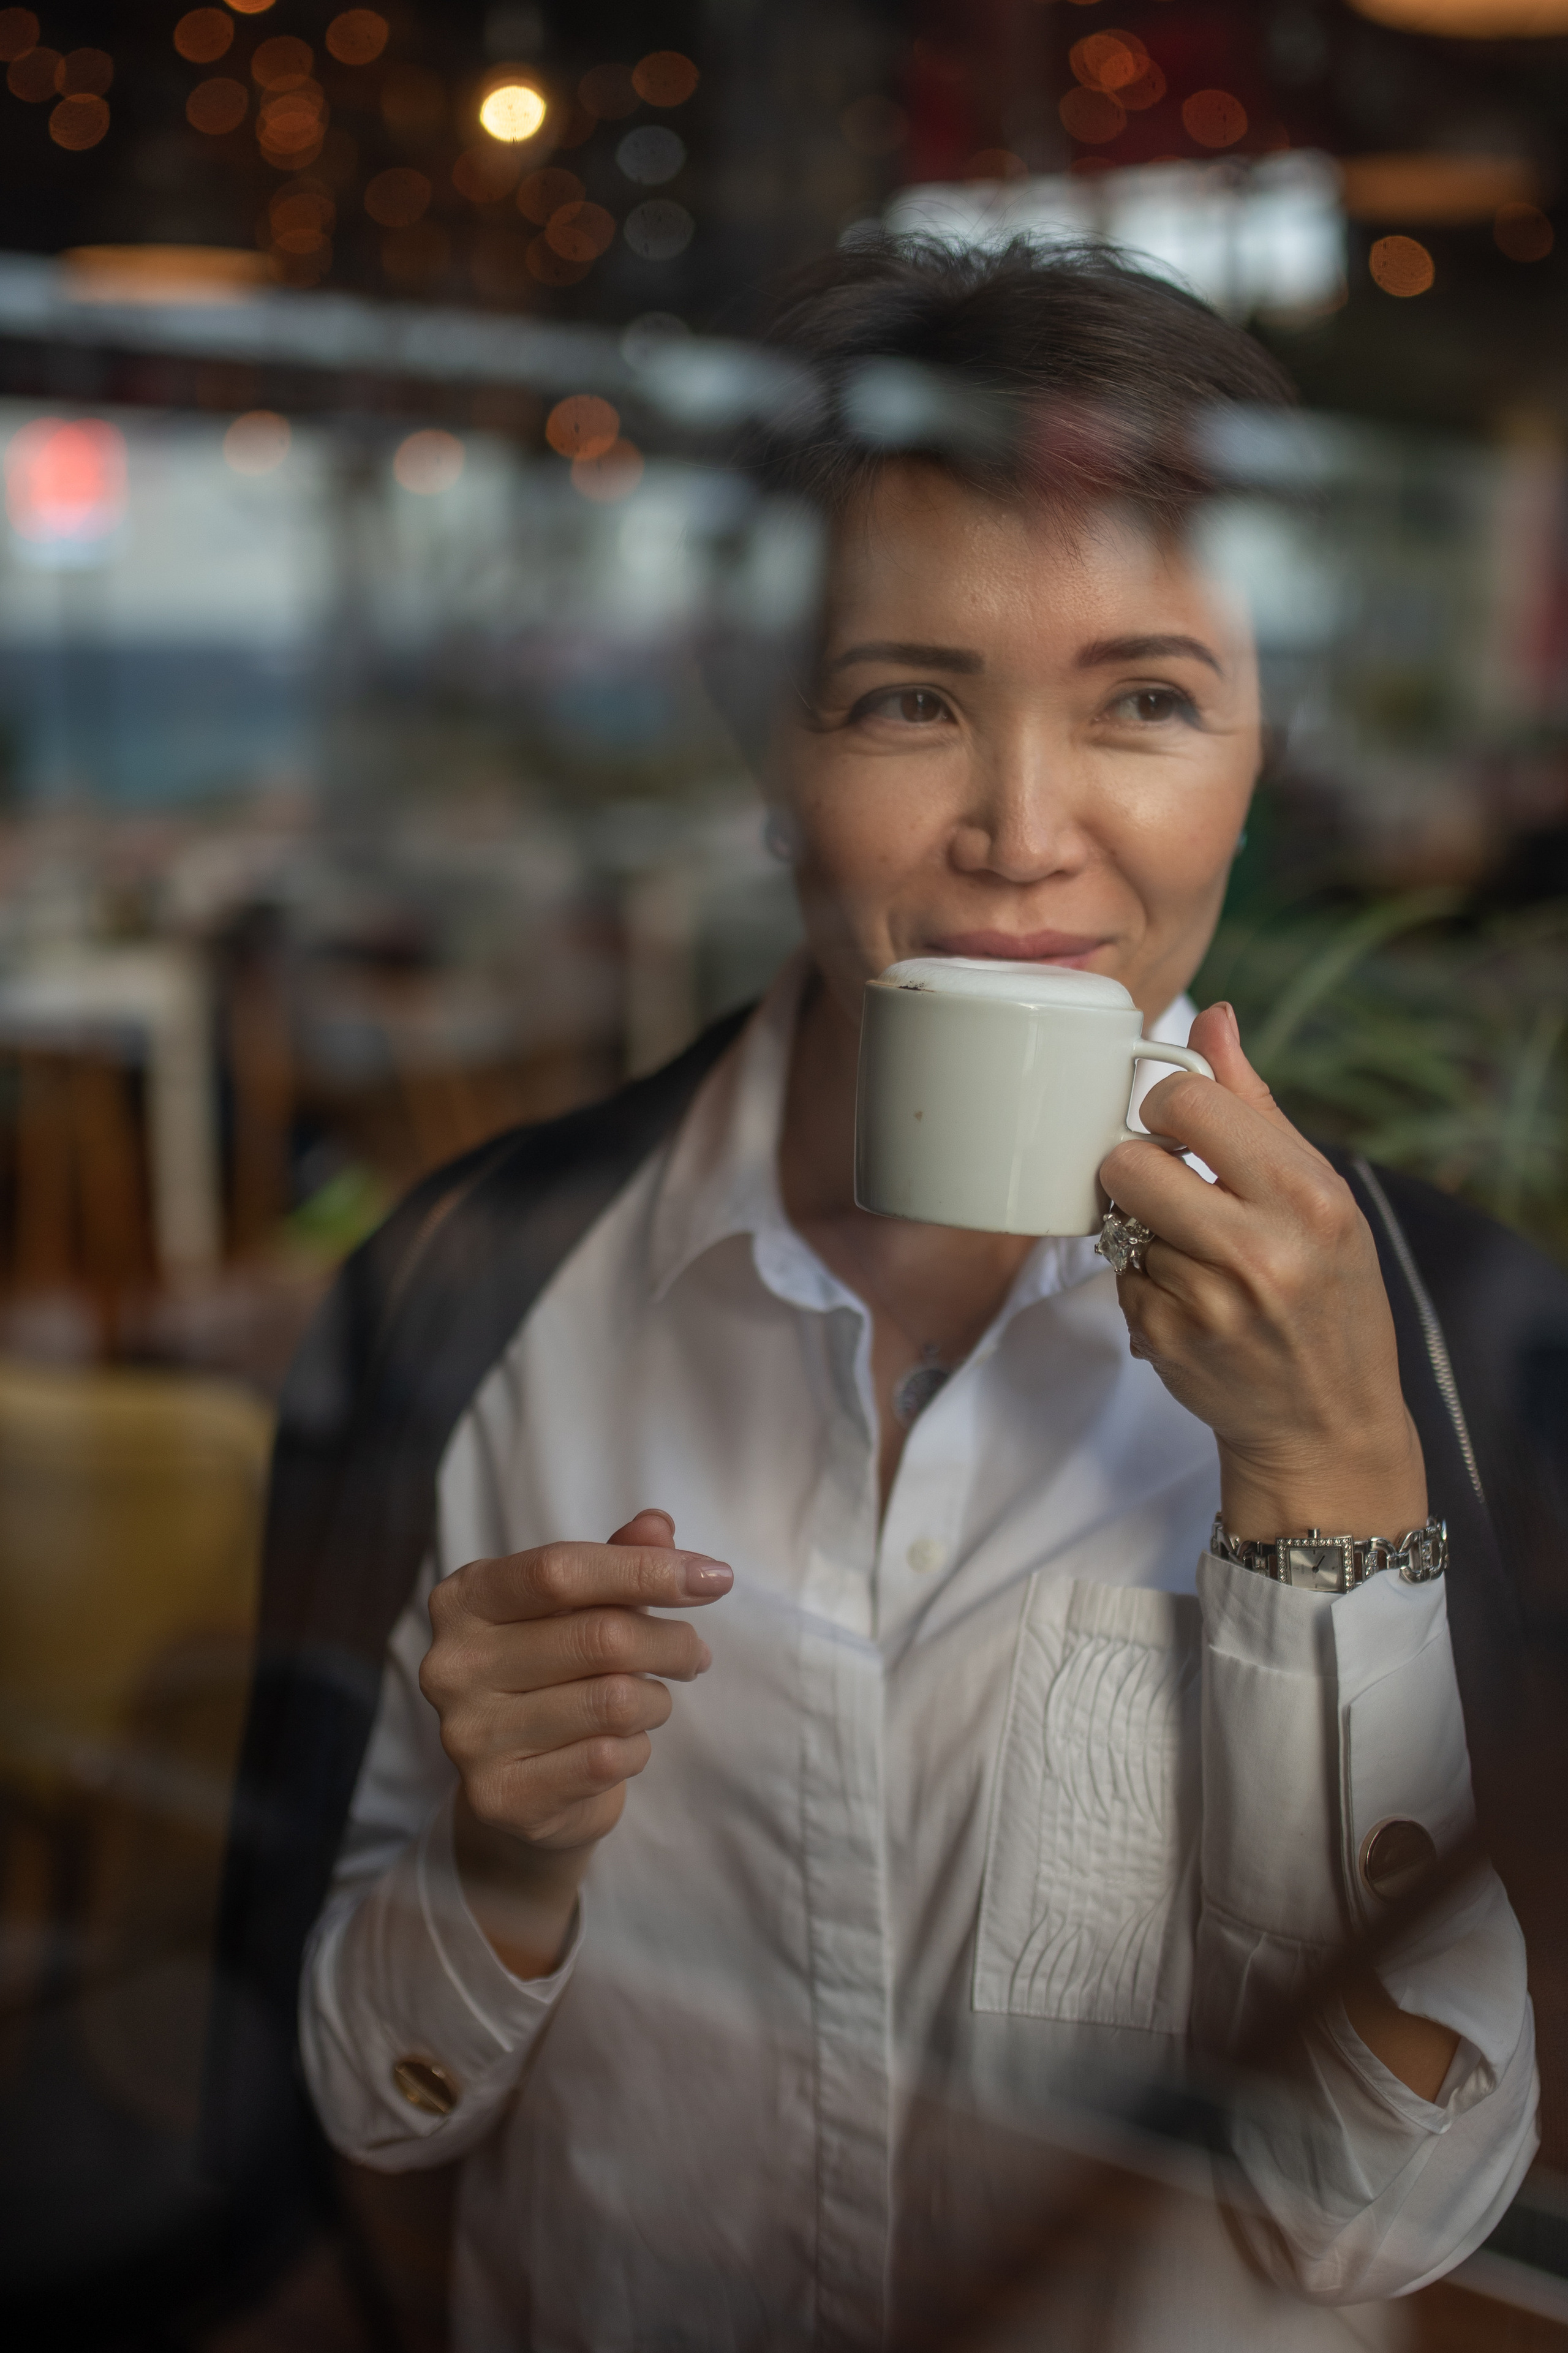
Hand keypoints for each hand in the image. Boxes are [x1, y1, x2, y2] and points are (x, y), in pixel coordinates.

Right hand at [420, 1509, 731, 1974]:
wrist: (524, 1786)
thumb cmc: (556, 1673)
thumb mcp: (582, 1605)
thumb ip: (617, 1559)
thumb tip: (658, 1525)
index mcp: (465, 1598)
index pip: (561, 1570)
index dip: (646, 1570)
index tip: (715, 1577)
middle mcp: (452, 1665)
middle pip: (598, 1636)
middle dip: (671, 1641)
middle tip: (696, 1652)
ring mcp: (468, 1736)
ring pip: (614, 1701)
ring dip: (656, 1699)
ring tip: (652, 1700)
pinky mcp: (500, 1797)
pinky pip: (607, 1759)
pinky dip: (637, 1749)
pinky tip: (624, 1745)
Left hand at [1098, 1003, 1426, 1542]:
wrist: (1327, 1420)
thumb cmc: (1329, 1293)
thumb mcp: (1320, 1193)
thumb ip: (1256, 1105)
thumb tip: (1214, 1017)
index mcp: (1307, 1196)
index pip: (1190, 1100)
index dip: (1165, 1103)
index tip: (1175, 1122)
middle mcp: (1260, 1249)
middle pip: (1130, 1161)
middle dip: (1137, 1167)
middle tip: (1170, 1188)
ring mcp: (1207, 1302)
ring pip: (1121, 1221)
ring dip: (1145, 1231)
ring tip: (1199, 1257)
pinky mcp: (1164, 1340)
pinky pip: (1118, 1277)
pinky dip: (1143, 1282)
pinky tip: (1192, 1301)